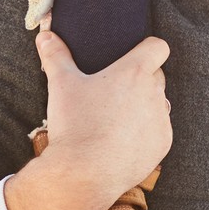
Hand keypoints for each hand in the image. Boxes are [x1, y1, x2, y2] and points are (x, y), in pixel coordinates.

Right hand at [3, 26, 171, 209]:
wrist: (84, 173)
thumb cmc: (75, 125)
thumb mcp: (61, 85)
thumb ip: (56, 56)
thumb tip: (45, 36)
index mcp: (135, 72)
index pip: (158, 47)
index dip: (148, 49)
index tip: (135, 56)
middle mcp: (155, 93)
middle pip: (156, 76)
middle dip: (141, 80)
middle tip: (114, 92)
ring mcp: (161, 120)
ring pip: (158, 104)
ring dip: (144, 107)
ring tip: (116, 118)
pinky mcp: (163, 144)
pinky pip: (159, 131)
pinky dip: (145, 133)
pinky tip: (123, 140)